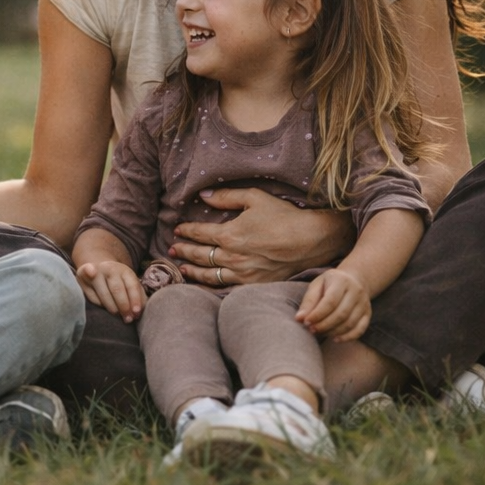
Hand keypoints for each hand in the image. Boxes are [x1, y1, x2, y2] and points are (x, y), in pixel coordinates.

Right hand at [75, 260, 144, 321]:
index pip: (132, 285)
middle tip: (127, 319)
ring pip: (104, 294)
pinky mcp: (83, 277)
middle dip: (123, 306)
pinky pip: (92, 296)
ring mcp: (95, 272)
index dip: (135, 300)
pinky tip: (104, 306)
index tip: (136, 313)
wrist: (99, 269)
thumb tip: (139, 312)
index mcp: (125, 270)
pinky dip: (99, 304)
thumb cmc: (119, 283)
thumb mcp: (131, 285)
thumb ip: (139, 297)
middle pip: (117, 289)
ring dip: (112, 307)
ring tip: (117, 315)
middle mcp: (110, 268)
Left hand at [170, 188, 353, 286]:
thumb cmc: (284, 217)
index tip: (178, 230)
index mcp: (229, 235)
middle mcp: (232, 257)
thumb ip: (226, 197)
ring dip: (192, 271)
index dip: (186, 231)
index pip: (200, 234)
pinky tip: (203, 287)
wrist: (311, 240)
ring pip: (209, 275)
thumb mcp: (255, 198)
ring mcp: (243, 274)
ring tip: (182, 268)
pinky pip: (226, 288)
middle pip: (200, 255)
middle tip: (173, 249)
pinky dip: (210, 288)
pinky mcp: (254, 285)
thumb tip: (203, 195)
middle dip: (184, 251)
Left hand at [296, 268, 371, 340]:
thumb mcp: (316, 286)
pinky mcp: (368, 314)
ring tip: (319, 333)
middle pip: (341, 314)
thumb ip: (308, 302)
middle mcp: (356, 291)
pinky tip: (335, 339)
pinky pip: (360, 329)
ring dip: (333, 332)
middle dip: (324, 325)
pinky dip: (347, 337)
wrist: (354, 279)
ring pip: (350, 323)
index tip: (306, 322)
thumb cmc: (329, 284)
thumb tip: (299, 319)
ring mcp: (364, 303)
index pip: (330, 301)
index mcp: (341, 281)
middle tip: (312, 330)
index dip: (318, 314)